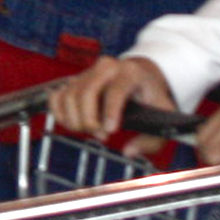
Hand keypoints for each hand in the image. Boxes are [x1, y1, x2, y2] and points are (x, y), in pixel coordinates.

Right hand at [46, 51, 175, 141]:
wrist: (140, 75)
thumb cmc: (151, 97)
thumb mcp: (162, 116)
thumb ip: (150, 139)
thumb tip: (128, 152)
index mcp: (131, 73)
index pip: (116, 90)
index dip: (111, 111)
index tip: (110, 132)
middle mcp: (107, 67)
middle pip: (87, 92)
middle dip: (90, 119)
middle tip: (101, 136)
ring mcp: (88, 72)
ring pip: (69, 96)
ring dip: (75, 120)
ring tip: (91, 132)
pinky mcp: (74, 80)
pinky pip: (57, 97)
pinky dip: (60, 114)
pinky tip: (73, 125)